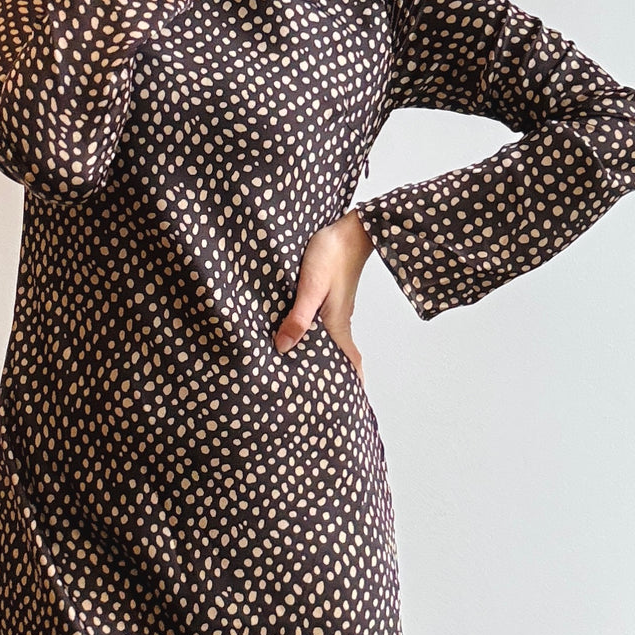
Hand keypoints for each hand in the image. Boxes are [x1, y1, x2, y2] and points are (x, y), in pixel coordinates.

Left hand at [275, 209, 374, 385]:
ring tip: (309, 376)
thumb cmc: (330, 254)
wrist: (348, 228)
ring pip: (332, 343)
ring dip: (326, 359)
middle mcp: (340, 322)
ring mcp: (336, 311)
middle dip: (336, 379)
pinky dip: (318, 341)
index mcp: (338, 325)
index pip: (350, 364)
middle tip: (324, 400)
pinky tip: (304, 339)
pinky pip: (325, 328)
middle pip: (341, 358)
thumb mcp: (310, 287)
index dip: (352, 386)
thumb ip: (298, 317)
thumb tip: (282, 347)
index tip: (350, 407)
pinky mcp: (330, 299)